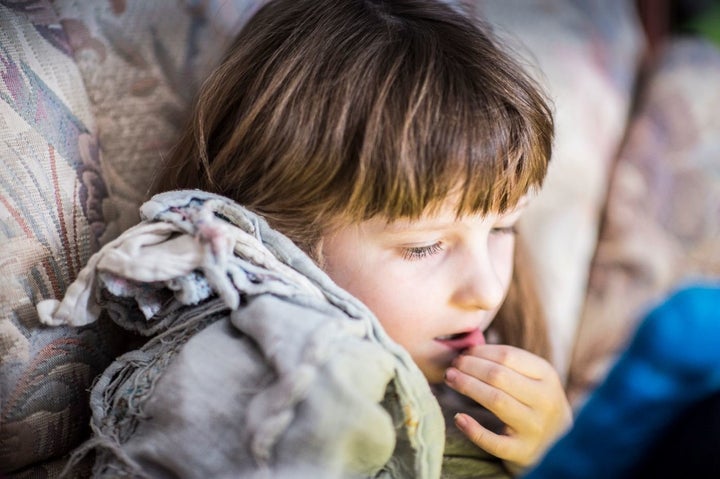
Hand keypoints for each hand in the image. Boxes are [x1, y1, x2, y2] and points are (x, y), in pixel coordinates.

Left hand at [444, 344, 572, 474]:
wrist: (560, 445)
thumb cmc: (536, 402)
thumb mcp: (535, 379)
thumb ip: (509, 363)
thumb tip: (470, 349)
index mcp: (548, 376)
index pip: (508, 356)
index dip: (481, 352)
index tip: (464, 352)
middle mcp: (545, 401)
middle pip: (498, 376)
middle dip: (470, 367)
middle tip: (453, 365)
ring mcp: (535, 427)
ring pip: (495, 401)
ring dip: (467, 386)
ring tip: (450, 379)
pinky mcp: (523, 451)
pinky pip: (493, 441)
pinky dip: (473, 429)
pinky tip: (458, 418)